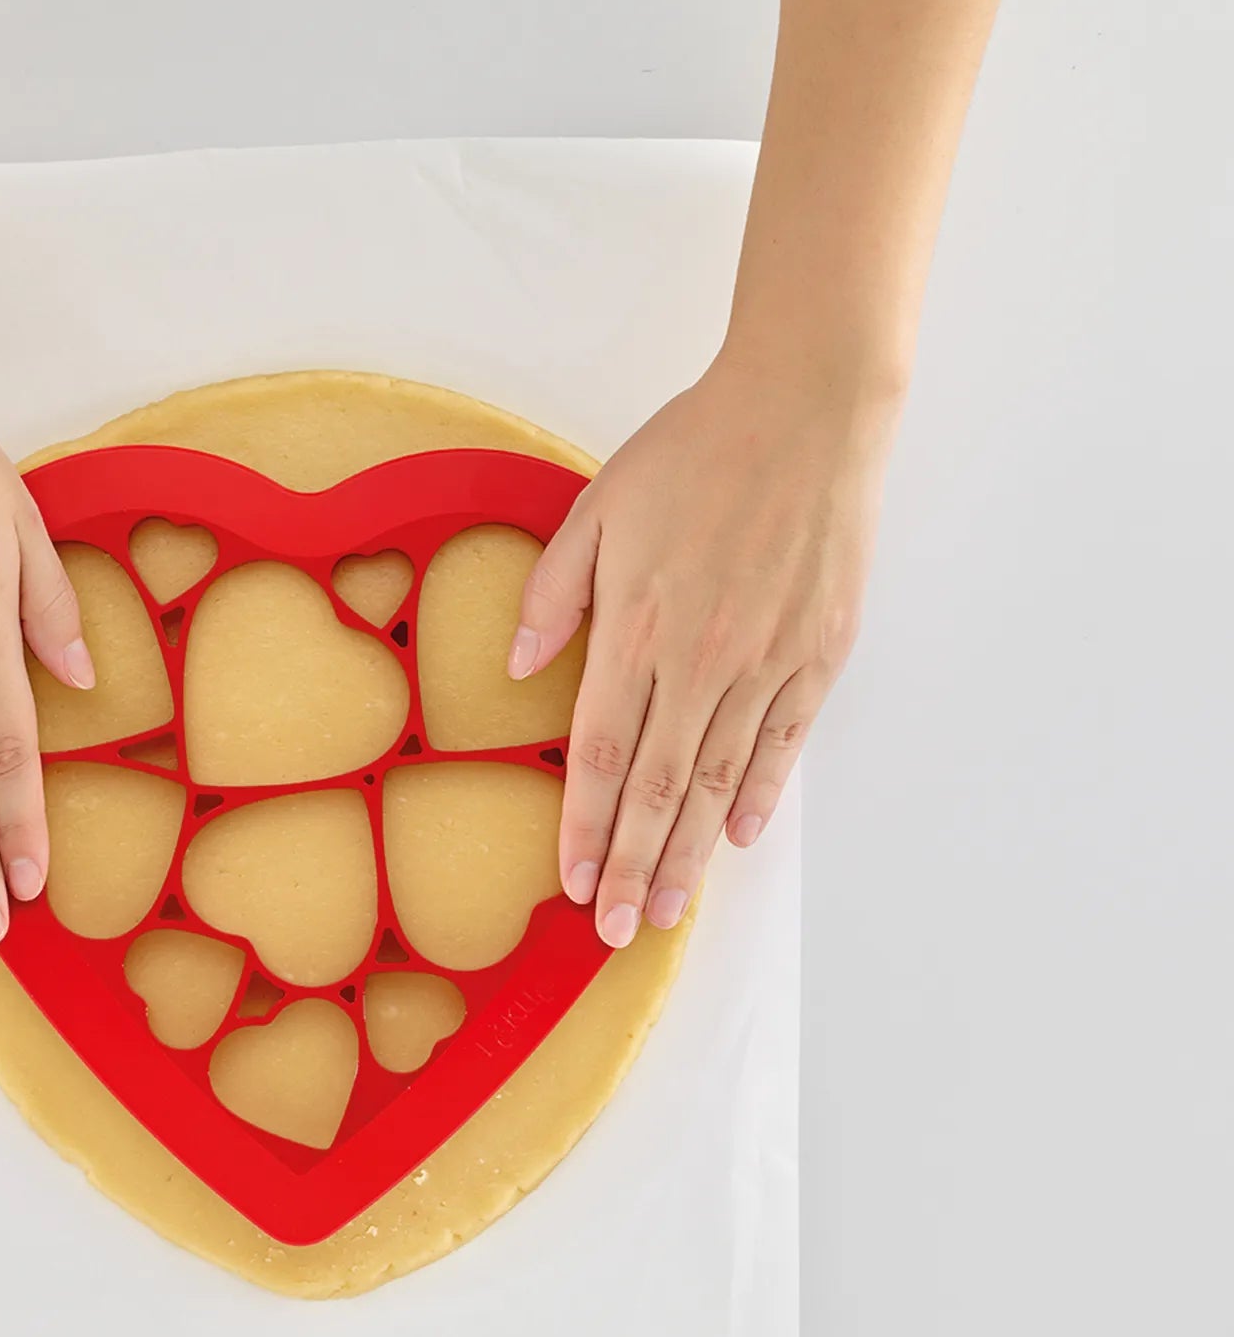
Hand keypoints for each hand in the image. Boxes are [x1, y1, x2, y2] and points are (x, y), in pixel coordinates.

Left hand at [510, 351, 899, 943]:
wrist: (807, 407)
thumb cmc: (697, 449)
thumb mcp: (596, 506)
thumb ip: (552, 595)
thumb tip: (517, 666)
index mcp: (635, 628)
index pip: (597, 755)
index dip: (583, 828)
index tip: (573, 883)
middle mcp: (700, 661)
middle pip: (656, 789)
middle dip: (633, 868)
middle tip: (619, 930)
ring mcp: (766, 663)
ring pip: (718, 783)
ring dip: (690, 854)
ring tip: (672, 910)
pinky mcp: (819, 654)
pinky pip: (782, 745)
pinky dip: (758, 796)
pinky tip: (736, 838)